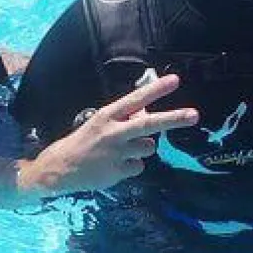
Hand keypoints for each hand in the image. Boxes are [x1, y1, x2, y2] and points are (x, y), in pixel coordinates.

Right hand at [21, 74, 197, 195]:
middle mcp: (113, 133)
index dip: (156, 90)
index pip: (135, 99)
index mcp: (106, 116)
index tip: (175, 81)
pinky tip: (113, 166)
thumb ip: (122, 120)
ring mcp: (117, 153)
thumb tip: (146, 115)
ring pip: (148, 148)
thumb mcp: (98, 124)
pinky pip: (138, 166)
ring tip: (118, 152)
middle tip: (194, 115)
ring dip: (139, 149)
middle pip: (150, 124)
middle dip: (174, 118)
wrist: (58, 169)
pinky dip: (130, 166)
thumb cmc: (80, 143)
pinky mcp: (118, 171)